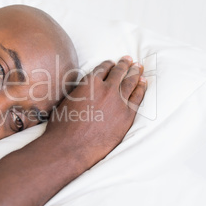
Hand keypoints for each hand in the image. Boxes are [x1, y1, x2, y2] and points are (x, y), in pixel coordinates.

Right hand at [45, 56, 146, 170]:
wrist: (71, 147)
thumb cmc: (62, 126)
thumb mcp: (66, 101)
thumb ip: (78, 91)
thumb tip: (83, 88)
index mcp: (89, 83)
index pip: (102, 69)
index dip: (108, 65)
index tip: (112, 63)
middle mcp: (105, 88)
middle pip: (118, 72)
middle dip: (124, 64)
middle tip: (128, 59)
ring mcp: (118, 101)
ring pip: (130, 82)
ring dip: (135, 73)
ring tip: (138, 67)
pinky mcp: (127, 115)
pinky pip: (137, 97)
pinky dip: (141, 88)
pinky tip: (143, 83)